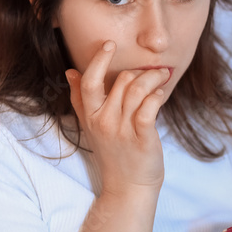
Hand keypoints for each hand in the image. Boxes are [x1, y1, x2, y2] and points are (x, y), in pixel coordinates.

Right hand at [66, 41, 168, 195]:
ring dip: (152, 78)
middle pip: (121, 81)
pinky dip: (157, 96)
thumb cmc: (113, 153)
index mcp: (91, 116)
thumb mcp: (91, 126)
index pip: (90, 82)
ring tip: (161, 78)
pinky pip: (149, 107)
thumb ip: (79, 98)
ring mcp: (123, 130)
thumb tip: (70, 72)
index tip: (109, 44)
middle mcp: (104, 122)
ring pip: (137, 89)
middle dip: (139, 72)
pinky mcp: (142, 139)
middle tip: (152, 73)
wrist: (128, 186)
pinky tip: (160, 96)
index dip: (99, 60)